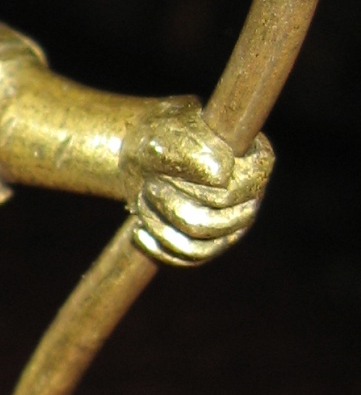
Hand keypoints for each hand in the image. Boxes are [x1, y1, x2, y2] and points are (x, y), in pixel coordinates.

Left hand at [124, 95, 273, 267]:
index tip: (164, 172)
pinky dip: (159, 245)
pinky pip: (188, 258)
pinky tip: (139, 231)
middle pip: (213, 223)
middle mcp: (251, 197)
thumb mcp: (169, 136)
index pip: (230, 195)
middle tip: (150, 183)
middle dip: (171, 205)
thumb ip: (194, 151)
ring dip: (161, 225)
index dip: (193, 190)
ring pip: (198, 244)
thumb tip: (221, 177)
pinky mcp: (211, 243)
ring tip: (144, 200)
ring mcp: (234, 224)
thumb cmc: (162, 140)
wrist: (144, 155)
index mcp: (256, 162)